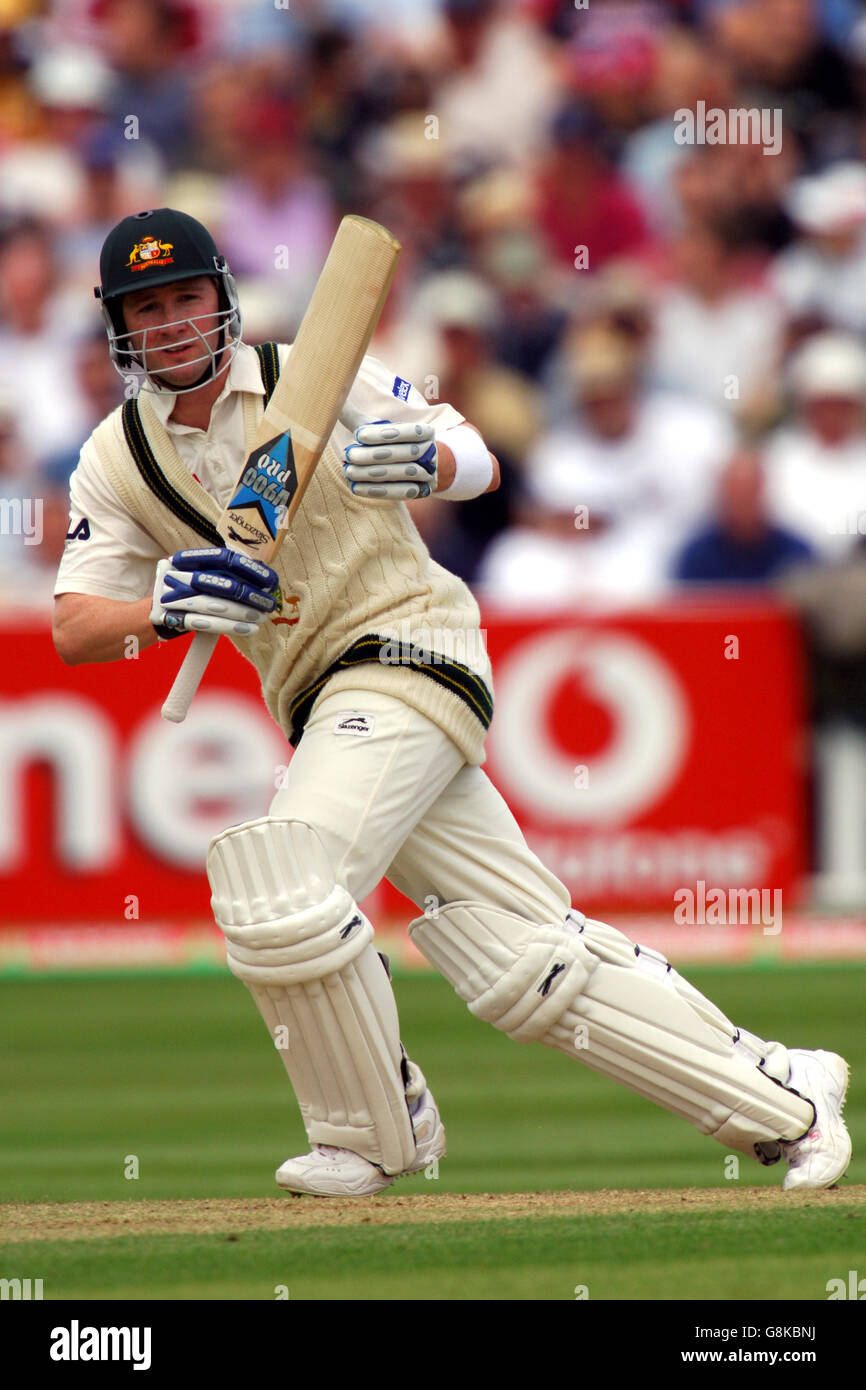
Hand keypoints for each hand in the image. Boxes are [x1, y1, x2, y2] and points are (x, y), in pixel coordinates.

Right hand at [150, 546, 278, 637]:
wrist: (151, 611)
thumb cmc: (182, 590)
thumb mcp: (194, 571)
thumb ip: (218, 571)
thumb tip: (255, 577)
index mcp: (191, 561)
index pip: (225, 560)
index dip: (250, 569)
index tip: (269, 579)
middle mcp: (184, 576)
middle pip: (225, 585)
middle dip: (251, 596)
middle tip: (269, 604)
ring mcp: (180, 597)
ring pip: (218, 606)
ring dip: (244, 613)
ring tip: (261, 618)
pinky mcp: (178, 617)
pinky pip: (208, 624)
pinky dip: (231, 627)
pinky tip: (249, 630)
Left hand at [343, 420, 436, 498]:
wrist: (416, 468)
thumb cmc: (391, 445)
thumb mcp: (379, 430)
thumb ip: (360, 419)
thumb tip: (335, 403)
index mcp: (426, 432)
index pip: (409, 430)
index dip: (384, 433)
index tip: (358, 434)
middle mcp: (432, 451)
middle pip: (406, 453)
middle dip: (374, 454)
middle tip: (349, 454)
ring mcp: (430, 473)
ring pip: (403, 473)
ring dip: (373, 473)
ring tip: (349, 471)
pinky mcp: (422, 492)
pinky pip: (401, 492)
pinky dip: (377, 490)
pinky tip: (357, 487)